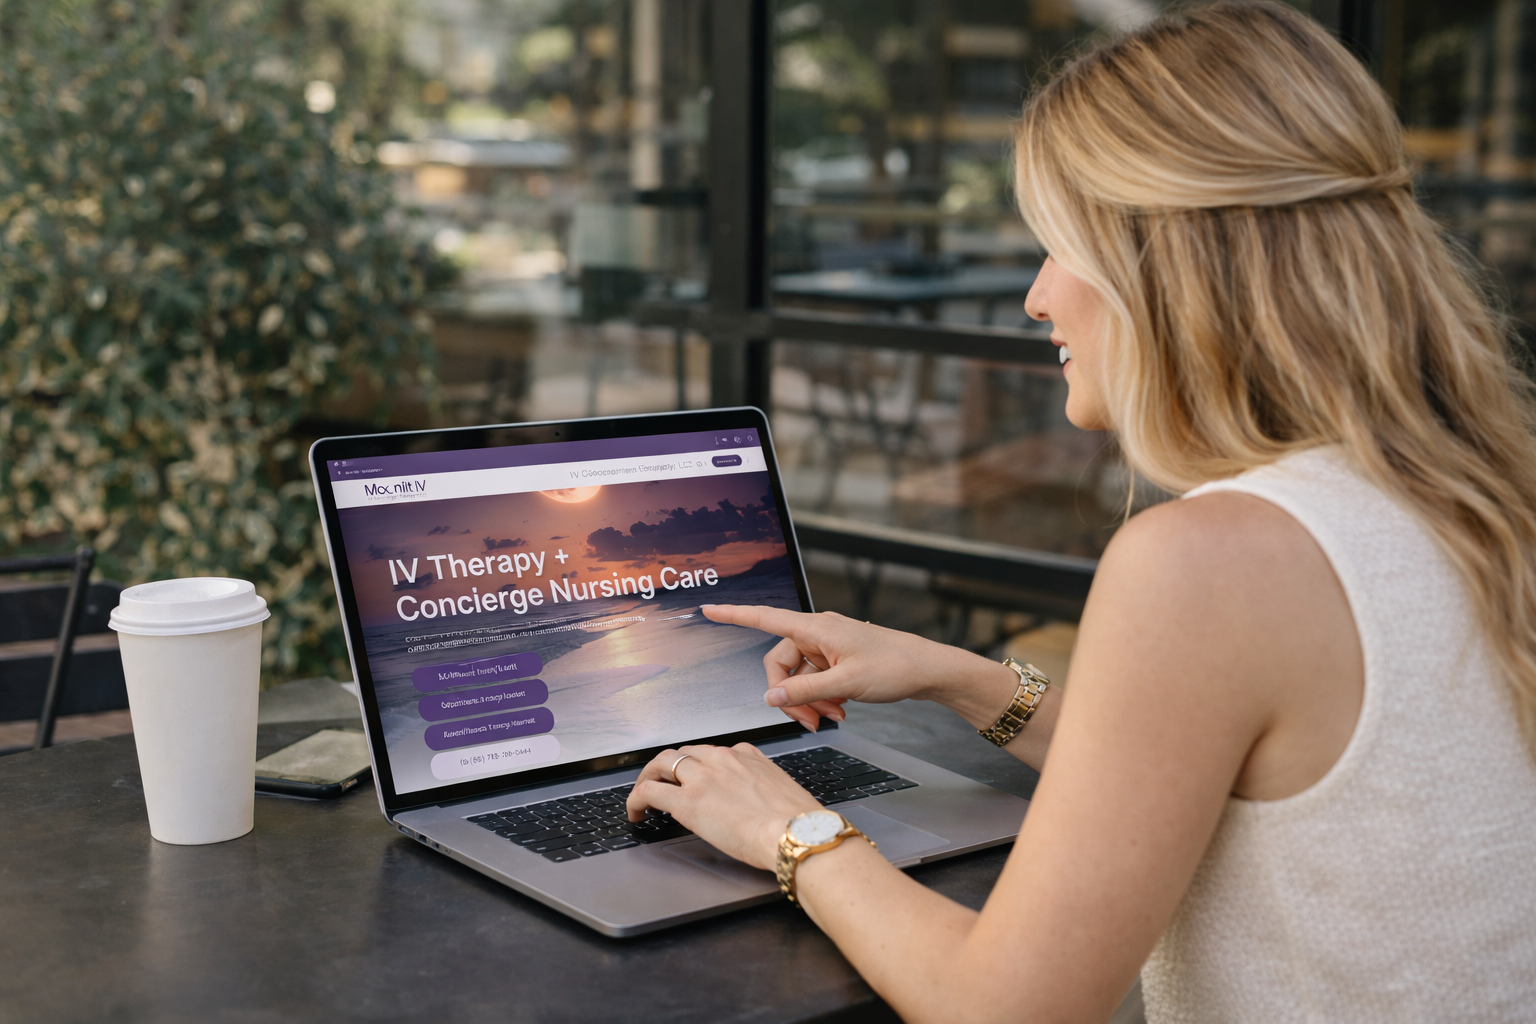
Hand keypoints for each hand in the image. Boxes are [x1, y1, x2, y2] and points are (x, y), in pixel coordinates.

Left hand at [626, 743, 821, 869]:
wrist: (795, 834)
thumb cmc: (796, 822)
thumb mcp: (780, 791)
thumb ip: (761, 788)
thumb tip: (756, 802)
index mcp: (746, 756)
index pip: (710, 752)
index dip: (696, 767)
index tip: (693, 779)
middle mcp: (721, 759)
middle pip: (682, 753)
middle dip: (667, 768)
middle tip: (660, 783)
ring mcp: (702, 777)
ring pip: (661, 764)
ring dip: (648, 779)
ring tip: (643, 797)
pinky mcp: (687, 801)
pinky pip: (649, 791)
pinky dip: (636, 799)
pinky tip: (636, 812)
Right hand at [703, 604, 1002, 730]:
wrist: (927, 669)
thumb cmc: (893, 667)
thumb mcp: (845, 683)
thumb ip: (804, 691)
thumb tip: (771, 697)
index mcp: (815, 628)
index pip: (766, 618)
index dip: (735, 616)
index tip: (709, 610)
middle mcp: (818, 634)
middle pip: (781, 664)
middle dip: (790, 695)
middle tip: (809, 721)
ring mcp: (829, 648)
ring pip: (799, 678)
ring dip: (810, 702)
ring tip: (832, 718)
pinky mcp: (839, 661)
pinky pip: (816, 681)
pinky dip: (823, 699)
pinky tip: (840, 711)